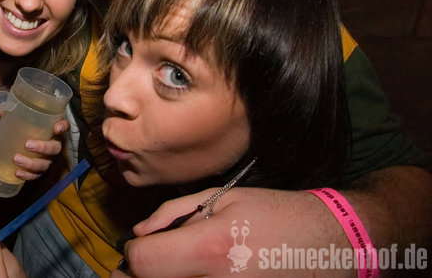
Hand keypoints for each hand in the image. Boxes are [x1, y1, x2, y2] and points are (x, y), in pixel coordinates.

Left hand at [12, 119, 68, 180]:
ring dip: (31, 163)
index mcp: (53, 129)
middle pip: (55, 148)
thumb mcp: (23, 119)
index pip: (65, 126)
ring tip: (16, 159)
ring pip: (45, 164)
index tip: (56, 128)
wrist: (27, 143)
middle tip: (27, 144)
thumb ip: (13, 114)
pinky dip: (27, 175)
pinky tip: (17, 172)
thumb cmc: (28, 128)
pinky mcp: (40, 170)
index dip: (63, 127)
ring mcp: (49, 159)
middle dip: (42, 147)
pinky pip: (37, 175)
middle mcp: (54, 144)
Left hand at [122, 186, 348, 276]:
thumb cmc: (276, 215)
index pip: (143, 262)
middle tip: (153, 265)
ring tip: (178, 271)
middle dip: (144, 276)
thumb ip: (173, 214)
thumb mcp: (223, 197)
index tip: (144, 248)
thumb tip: (138, 235)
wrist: (335, 244)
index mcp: (212, 247)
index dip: (134, 254)